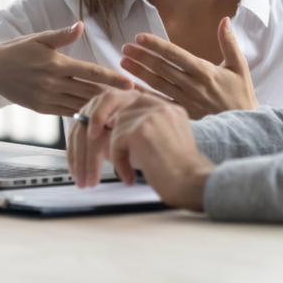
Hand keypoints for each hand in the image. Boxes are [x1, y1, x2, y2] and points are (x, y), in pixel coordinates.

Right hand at [0, 23, 133, 115]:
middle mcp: (53, 83)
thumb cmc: (18, 50)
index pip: (90, 72)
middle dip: (114, 97)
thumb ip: (62, 35)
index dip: (112, 79)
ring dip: (102, 109)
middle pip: (90, 92)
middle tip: (136, 101)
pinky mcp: (43, 109)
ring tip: (123, 112)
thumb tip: (81, 25)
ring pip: (81, 105)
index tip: (130, 84)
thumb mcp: (39, 38)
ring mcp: (48, 98)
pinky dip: (85, 115)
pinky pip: (68, 113)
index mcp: (57, 64)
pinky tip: (100, 118)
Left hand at [67, 90, 213, 210]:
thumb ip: (138, 127)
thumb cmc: (177, 171)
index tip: (96, 128)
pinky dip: (119, 163)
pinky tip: (130, 177)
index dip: (106, 112)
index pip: (126, 97)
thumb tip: (106, 127)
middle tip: (89, 142)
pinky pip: (115, 143)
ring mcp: (151, 114)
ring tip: (123, 172)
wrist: (193, 185)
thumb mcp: (158, 140)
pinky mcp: (142, 129)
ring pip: (113, 127)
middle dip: (95, 122)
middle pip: (112, 101)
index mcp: (164, 105)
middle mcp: (159, 104)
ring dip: (111, 152)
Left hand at [119, 17, 257, 118]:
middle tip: (125, 47)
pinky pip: (159, 103)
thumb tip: (225, 20)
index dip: (156, 45)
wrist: (244, 127)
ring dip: (139, 72)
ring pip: (158, 84)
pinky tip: (130, 88)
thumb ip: (229, 43)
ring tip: (123, 61)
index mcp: (205, 71)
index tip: (140, 37)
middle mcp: (193, 86)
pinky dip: (144, 96)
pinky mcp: (182, 114)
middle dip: (142, 56)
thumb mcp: (240, 67)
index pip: (176, 55)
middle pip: (162, 68)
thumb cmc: (241, 94)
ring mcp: (186, 101)